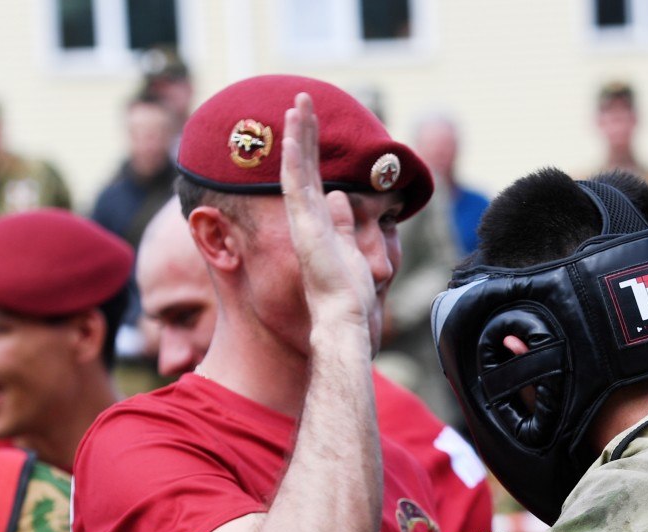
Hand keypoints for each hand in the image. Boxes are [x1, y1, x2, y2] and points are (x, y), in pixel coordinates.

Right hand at [280, 92, 375, 333]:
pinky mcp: (306, 226)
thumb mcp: (352, 249)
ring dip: (298, 135)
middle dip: (304, 130)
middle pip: (304, 165)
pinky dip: (295, 159)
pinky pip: (297, 186)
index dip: (312, 148)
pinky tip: (295, 134)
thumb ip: (345, 223)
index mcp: (319, 221)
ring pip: (297, 169)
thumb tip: (342, 198)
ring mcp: (304, 221)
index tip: (311, 121)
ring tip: (298, 104)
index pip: (315, 177)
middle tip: (303, 99)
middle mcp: (307, 218)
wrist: (343, 316)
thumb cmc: (348, 292)